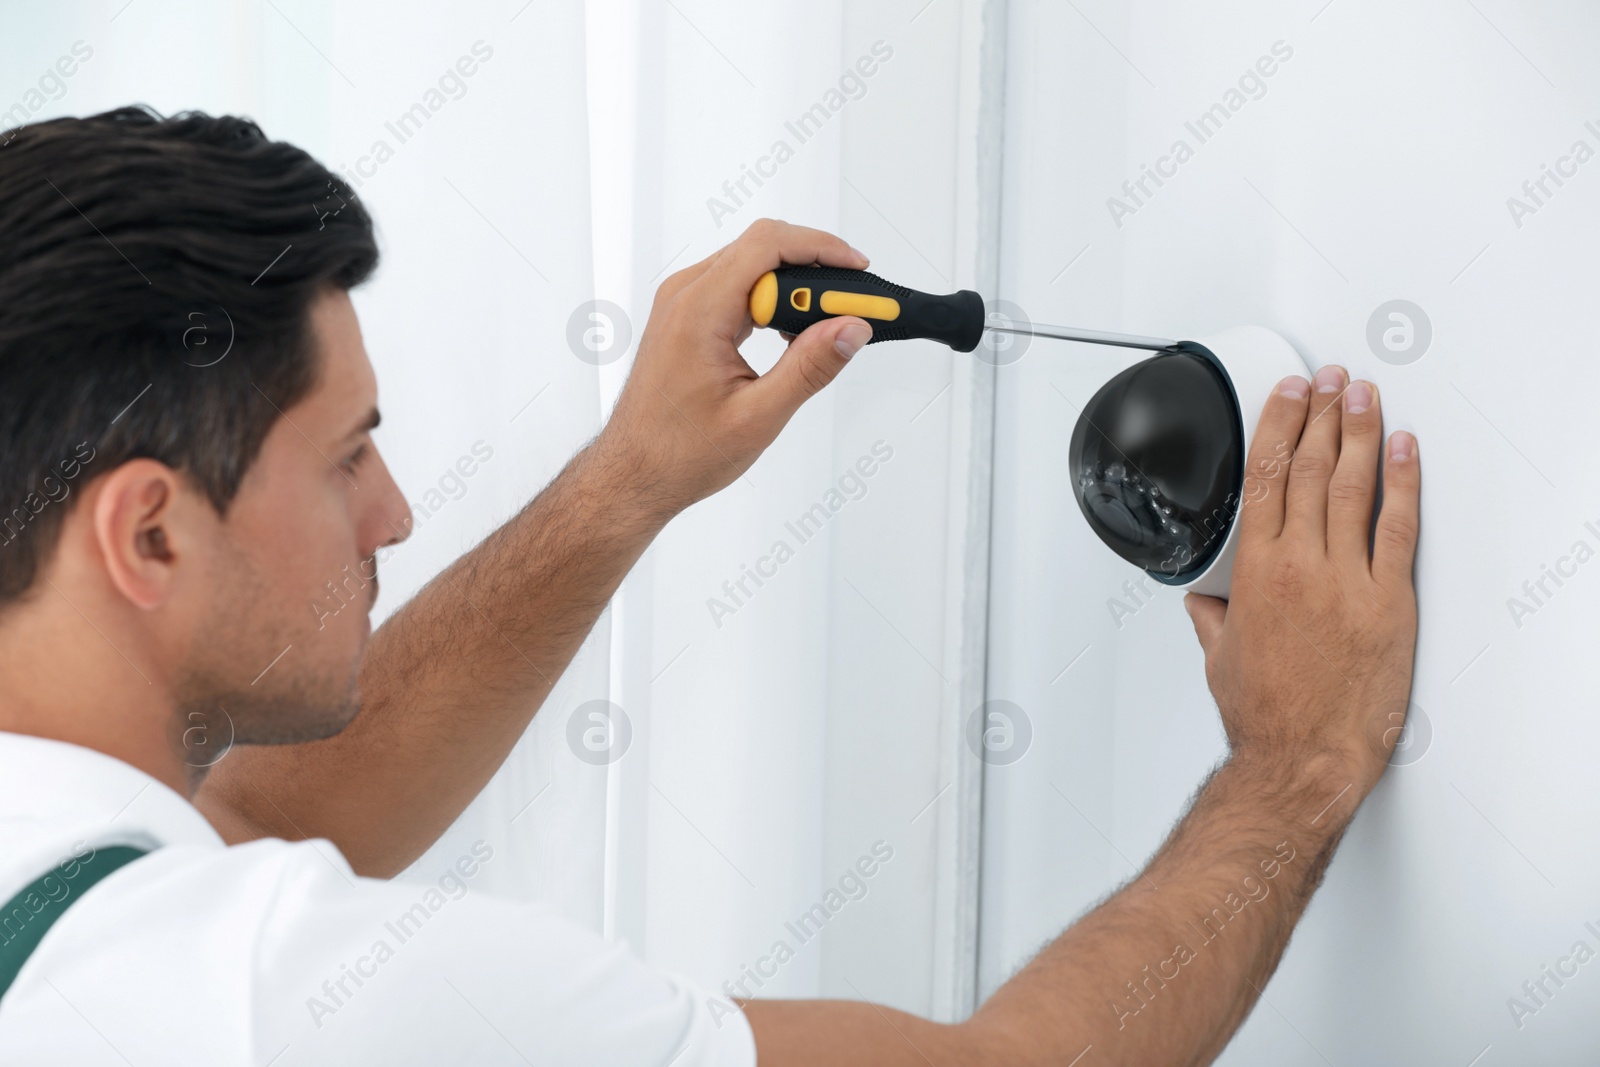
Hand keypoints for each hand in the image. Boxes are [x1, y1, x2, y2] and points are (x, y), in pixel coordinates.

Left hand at [595, 218, 873, 516]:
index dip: (821, 247)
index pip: (768, 245)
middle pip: (762, 248)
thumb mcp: (759, 415)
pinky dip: (770, 299)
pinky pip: (735, 286)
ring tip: (823, 326)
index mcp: (698, 310)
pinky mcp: (686, 317)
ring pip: (750, 265)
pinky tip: (789, 334)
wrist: (635, 473)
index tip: (856, 270)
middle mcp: (684, 295)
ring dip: (792, 286)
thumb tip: (852, 328)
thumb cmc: (680, 453)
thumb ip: (810, 367)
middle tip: (850, 305)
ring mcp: (682, 303)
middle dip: (813, 267)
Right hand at [1184, 366, 1420, 799]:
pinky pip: (1398, 528)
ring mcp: (1346, 581)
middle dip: (1321, 415)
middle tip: (1331, 379)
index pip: (1266, 477)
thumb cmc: (1264, 717)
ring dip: (1359, 433)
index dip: (1278, 426)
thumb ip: (1212, 617)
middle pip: (1311, 469)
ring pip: (1353, 487)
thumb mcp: (1220, 658)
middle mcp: (1299, 566)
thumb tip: (1201, 601)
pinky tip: (1405, 452)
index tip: (1288, 394)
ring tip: (1364, 395)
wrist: (1303, 759)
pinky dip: (1403, 483)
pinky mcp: (1389, 602)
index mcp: (1254, 573)